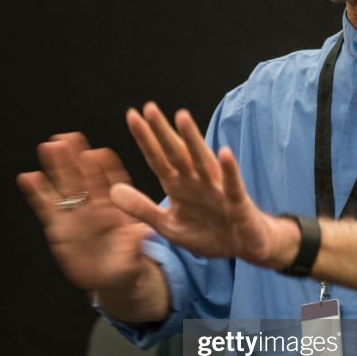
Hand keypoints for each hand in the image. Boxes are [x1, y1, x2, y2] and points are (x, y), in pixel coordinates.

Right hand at [17, 133, 153, 292]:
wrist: (109, 276)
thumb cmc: (126, 263)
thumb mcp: (134, 257)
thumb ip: (134, 244)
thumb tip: (142, 232)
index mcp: (115, 208)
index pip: (110, 184)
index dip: (105, 169)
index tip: (100, 154)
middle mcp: (93, 206)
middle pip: (83, 178)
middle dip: (75, 158)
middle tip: (67, 138)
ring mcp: (74, 214)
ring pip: (64, 186)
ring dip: (55, 167)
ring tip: (47, 147)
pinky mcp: (57, 226)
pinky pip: (45, 207)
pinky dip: (36, 192)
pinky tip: (27, 177)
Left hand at [110, 102, 290, 266]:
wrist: (244, 247)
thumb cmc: (208, 233)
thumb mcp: (167, 226)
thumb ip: (141, 208)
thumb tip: (112, 191)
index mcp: (178, 185)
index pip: (157, 158)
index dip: (144, 138)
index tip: (131, 115)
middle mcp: (196, 181)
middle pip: (176, 153)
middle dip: (162, 132)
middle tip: (148, 108)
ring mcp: (217, 189)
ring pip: (202, 160)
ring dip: (193, 139)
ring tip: (182, 117)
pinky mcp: (237, 202)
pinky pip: (232, 184)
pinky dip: (229, 170)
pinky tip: (224, 152)